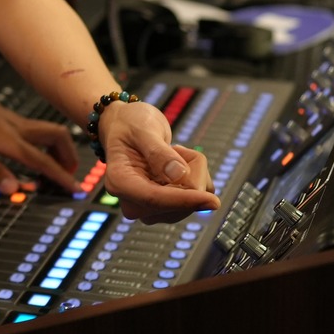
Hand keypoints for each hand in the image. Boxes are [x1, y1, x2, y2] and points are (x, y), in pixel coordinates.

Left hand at [0, 67, 80, 192]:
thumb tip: (13, 190)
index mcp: (9, 139)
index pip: (43, 161)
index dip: (62, 177)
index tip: (77, 191)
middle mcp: (16, 128)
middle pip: (57, 137)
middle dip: (68, 157)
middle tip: (67, 177)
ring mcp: (13, 121)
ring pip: (48, 132)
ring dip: (57, 149)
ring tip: (53, 168)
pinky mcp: (6, 118)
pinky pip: (36, 131)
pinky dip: (43, 144)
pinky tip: (32, 153)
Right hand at [98, 98, 219, 222]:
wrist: (128, 127)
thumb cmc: (130, 124)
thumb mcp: (144, 129)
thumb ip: (159, 152)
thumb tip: (180, 175)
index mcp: (120, 183)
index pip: (155, 199)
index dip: (185, 200)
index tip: (213, 201)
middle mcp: (133, 202)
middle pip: (179, 202)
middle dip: (190, 172)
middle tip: (174, 147)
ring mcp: (150, 208)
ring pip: (192, 202)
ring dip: (193, 173)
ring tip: (172, 153)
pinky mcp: (165, 209)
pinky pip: (197, 199)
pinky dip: (196, 178)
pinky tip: (178, 163)